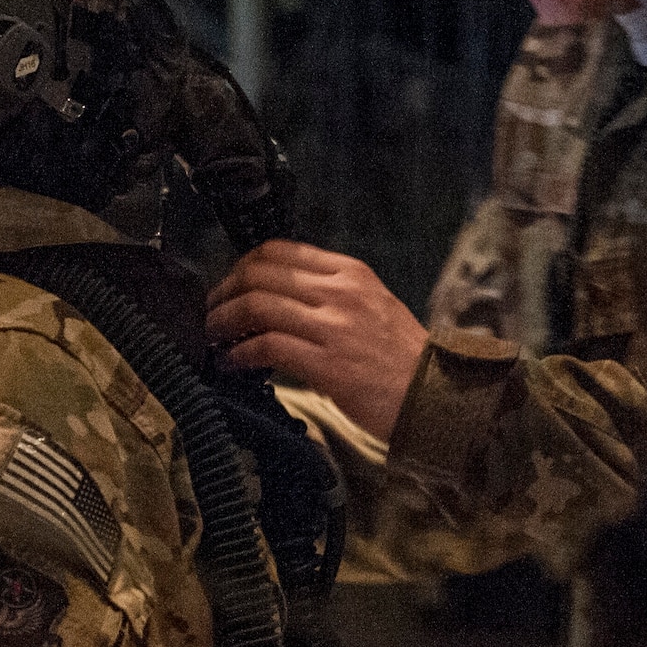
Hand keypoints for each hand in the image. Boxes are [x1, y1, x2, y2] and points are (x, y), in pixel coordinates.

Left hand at [206, 241, 428, 440]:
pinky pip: (267, 347)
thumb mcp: (371, 304)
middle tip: (210, 313)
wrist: (436, 396)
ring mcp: (334, 327)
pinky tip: (233, 364)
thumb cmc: (402, 358)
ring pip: (256, 306)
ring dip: (223, 323)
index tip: (230, 286)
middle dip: (223, 293)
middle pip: (259, 274)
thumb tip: (276, 294)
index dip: (241, 266)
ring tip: (213, 338)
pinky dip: (240, 354)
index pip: (278, 250)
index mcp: (350, 272)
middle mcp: (341, 292)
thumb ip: (329, 292)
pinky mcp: (328, 364)